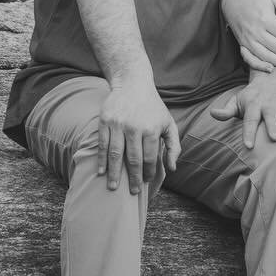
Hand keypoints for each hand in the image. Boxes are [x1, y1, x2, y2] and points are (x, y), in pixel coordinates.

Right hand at [97, 75, 179, 194]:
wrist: (133, 83)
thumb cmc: (153, 107)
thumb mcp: (168, 123)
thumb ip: (174, 146)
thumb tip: (172, 169)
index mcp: (152, 129)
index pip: (150, 158)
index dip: (148, 173)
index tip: (145, 182)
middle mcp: (135, 127)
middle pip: (133, 159)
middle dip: (132, 178)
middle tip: (131, 192)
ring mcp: (119, 124)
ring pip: (116, 154)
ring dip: (114, 173)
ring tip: (113, 188)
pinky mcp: (105, 120)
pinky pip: (103, 144)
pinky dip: (101, 160)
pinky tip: (101, 172)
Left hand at [211, 80, 275, 150]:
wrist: (269, 79)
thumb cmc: (250, 97)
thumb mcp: (237, 101)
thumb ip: (227, 110)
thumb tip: (213, 113)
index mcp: (254, 105)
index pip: (250, 120)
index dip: (248, 132)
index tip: (248, 145)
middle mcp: (270, 105)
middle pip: (271, 115)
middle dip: (273, 125)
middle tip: (274, 137)